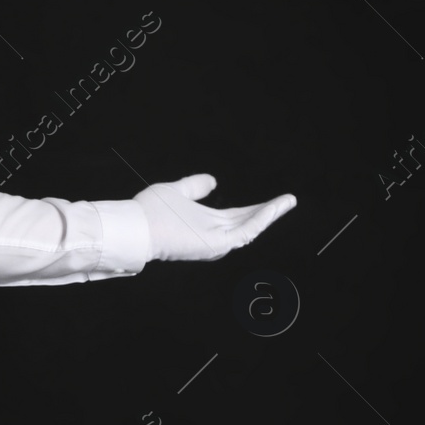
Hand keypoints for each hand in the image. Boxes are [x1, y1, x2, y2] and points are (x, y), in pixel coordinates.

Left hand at [133, 174, 295, 261]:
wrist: (136, 225)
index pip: (238, 217)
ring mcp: (216, 242)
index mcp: (206, 224)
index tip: (273, 199)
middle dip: (270, 212)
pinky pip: (245, 232)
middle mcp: (214, 236)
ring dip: (271, 214)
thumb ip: (195, 186)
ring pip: (251, 228)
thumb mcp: (177, 191)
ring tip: (288, 201)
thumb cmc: (150, 211)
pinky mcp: (216, 244)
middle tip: (289, 200)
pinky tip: (273, 207)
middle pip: (248, 223)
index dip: (256, 208)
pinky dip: (261, 219)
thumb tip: (213, 180)